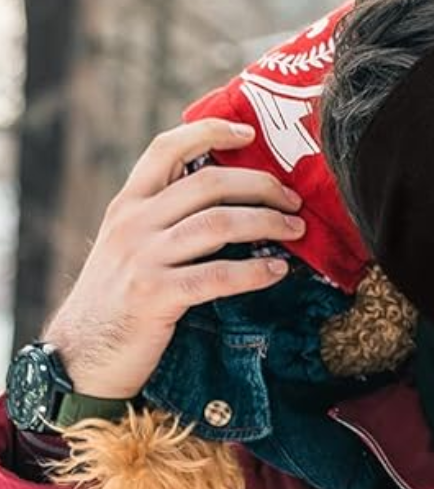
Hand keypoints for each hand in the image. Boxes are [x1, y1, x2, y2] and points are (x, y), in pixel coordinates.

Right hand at [43, 119, 306, 398]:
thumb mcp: (130, 245)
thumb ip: (165, 217)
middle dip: (260, 185)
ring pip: (218, 224)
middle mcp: (133, 223)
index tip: (249, 132)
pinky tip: (278, 271)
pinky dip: (254, 271)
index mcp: (128, 204)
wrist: (82, 355)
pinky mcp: (155, 295)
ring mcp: (142, 258)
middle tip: (293, 199)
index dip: (210, 132)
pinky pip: (217, 275)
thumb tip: (229, 197)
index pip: (166, 148)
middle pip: (208, 183)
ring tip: (297, 230)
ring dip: (267, 223)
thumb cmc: (120, 298)